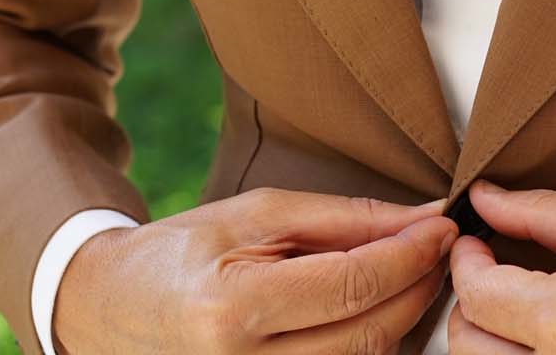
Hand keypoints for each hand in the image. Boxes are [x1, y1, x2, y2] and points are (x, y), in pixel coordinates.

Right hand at [54, 186, 456, 353]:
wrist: (111, 309)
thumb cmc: (185, 252)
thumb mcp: (257, 214)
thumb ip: (343, 219)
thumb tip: (422, 217)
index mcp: (235, 309)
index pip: (354, 285)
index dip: (411, 255)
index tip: (443, 226)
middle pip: (370, 332)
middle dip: (418, 286)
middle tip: (439, 248)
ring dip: (403, 318)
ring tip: (412, 274)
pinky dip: (370, 343)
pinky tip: (378, 310)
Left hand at [445, 180, 555, 353]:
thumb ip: (541, 212)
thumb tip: (484, 200)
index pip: (477, 294)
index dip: (465, 259)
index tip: (475, 238)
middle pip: (468, 344)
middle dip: (470, 301)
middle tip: (492, 267)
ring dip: (489, 335)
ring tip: (514, 300)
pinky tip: (539, 330)